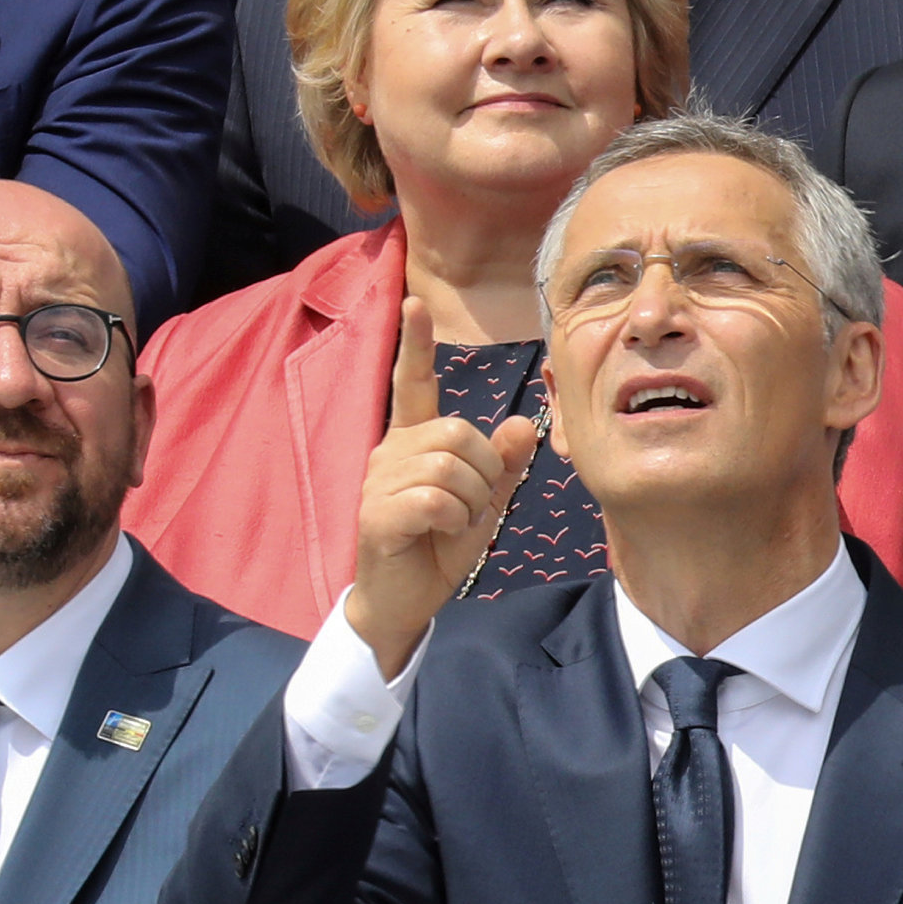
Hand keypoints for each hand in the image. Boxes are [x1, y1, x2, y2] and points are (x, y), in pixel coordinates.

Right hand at [347, 298, 537, 677]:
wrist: (402, 601)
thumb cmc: (438, 546)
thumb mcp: (483, 502)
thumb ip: (503, 464)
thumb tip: (526, 422)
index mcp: (412, 442)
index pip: (413, 383)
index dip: (415, 344)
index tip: (413, 302)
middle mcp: (390, 452)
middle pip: (458, 432)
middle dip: (484, 472)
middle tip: (472, 507)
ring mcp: (378, 482)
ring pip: (450, 467)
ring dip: (470, 502)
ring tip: (454, 524)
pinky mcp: (376, 514)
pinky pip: (435, 499)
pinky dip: (453, 520)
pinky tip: (439, 533)